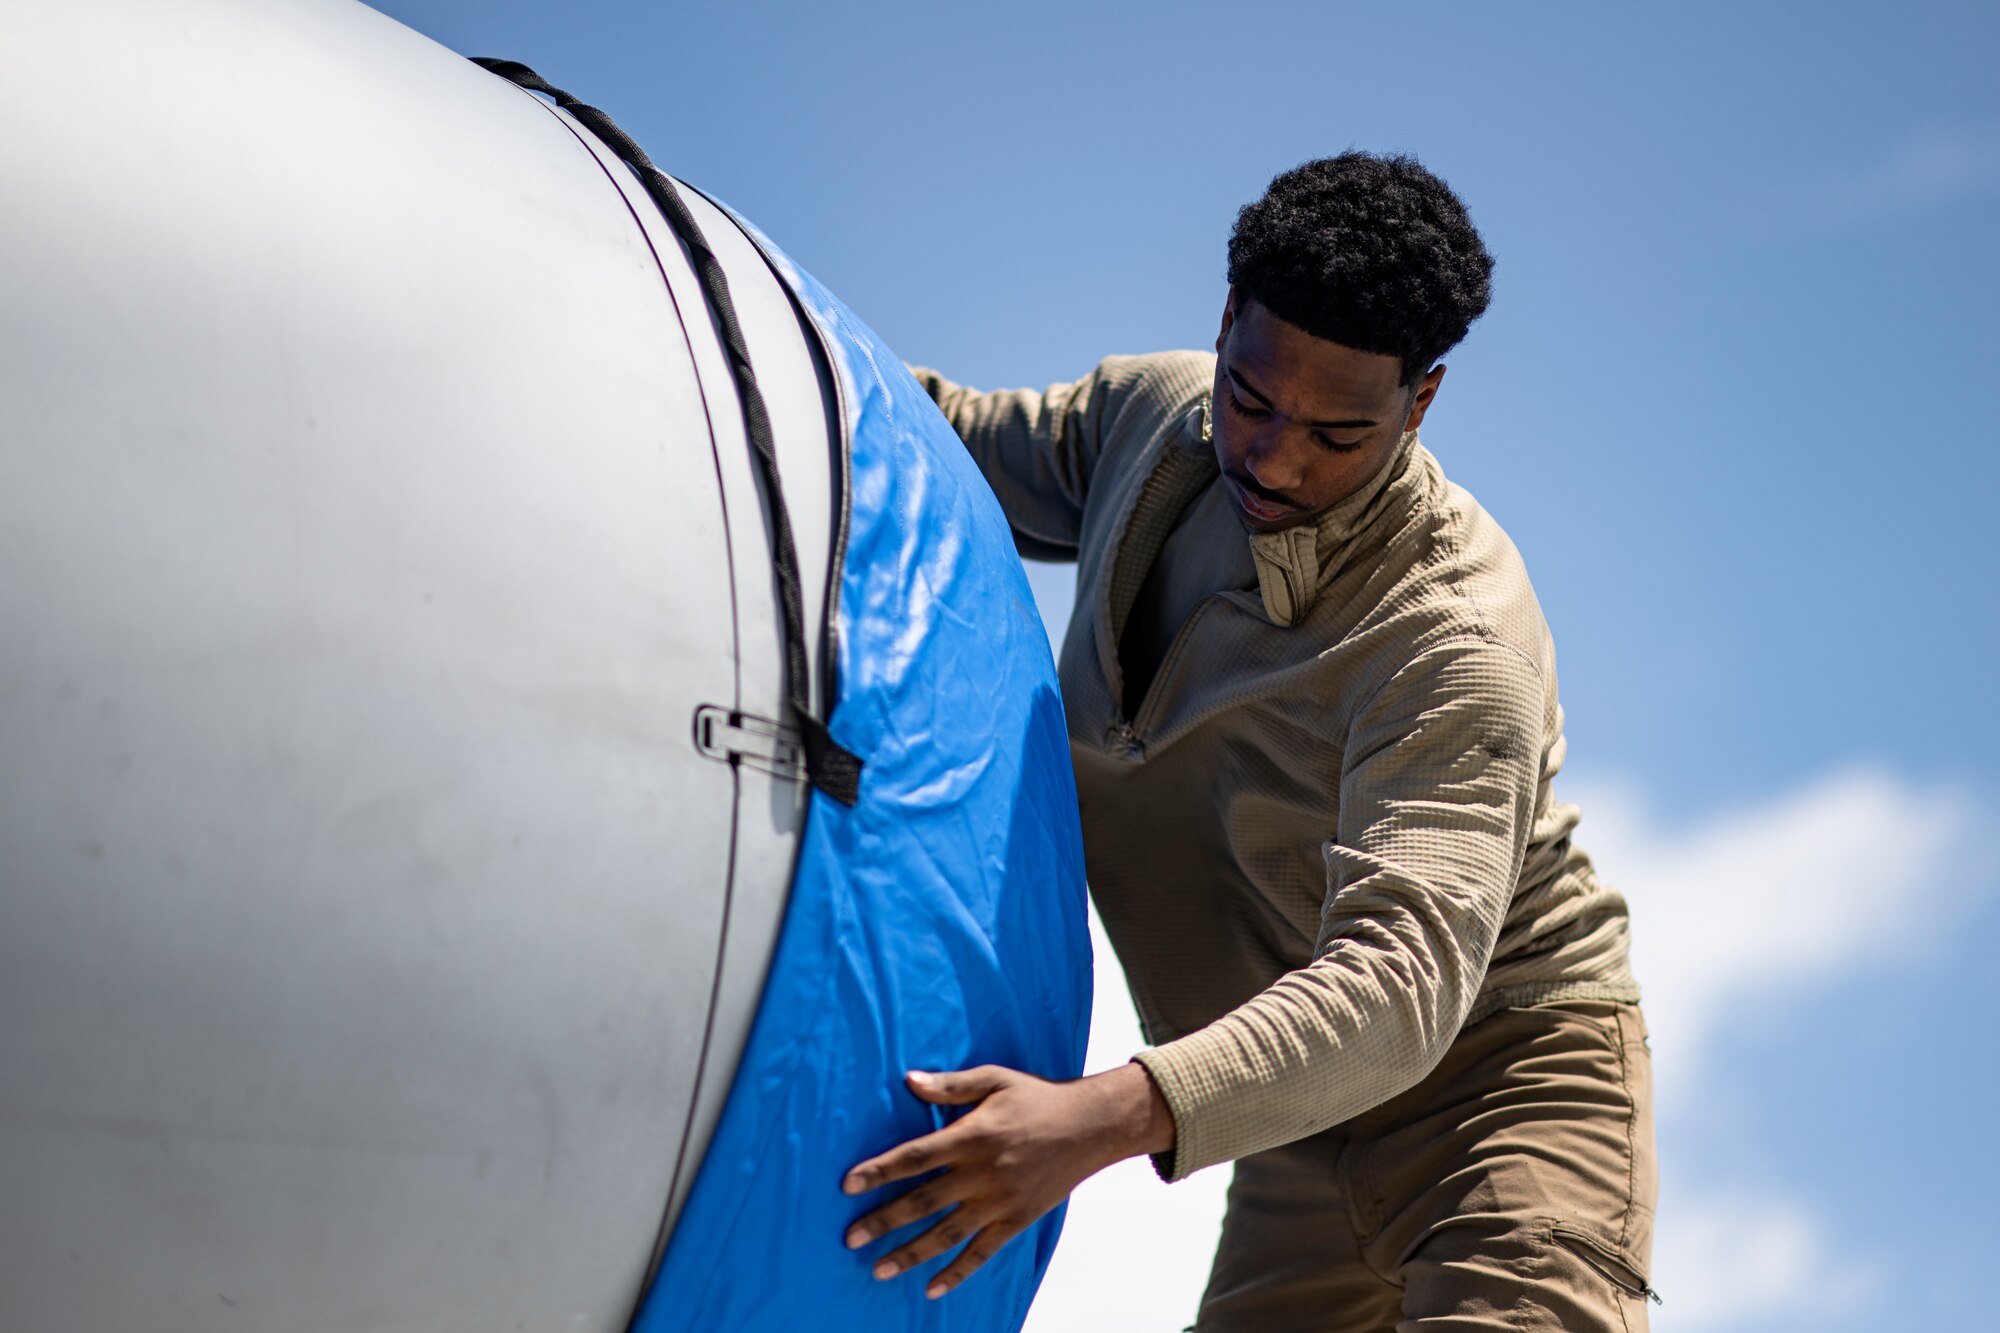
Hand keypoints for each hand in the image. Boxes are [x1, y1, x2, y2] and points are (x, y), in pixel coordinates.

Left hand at [840, 1062, 1174, 1298]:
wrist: (1090, 1127)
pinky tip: (931, 1289)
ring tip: (878, 1270)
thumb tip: (909, 1080)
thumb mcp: (994, 1079)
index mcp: (973, 1136)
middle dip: (883, 1221)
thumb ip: (950, 1085)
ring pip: (947, 1234)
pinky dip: (957, 1272)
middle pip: (923, 1201)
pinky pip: (982, 1252)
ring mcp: (1000, 1202)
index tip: (848, 1185)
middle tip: (850, 1238)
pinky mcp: (1016, 1220)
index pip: (916, 1157)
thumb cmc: (1038, 1098)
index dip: (880, 1171)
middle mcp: (983, 1174)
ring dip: (910, 1254)